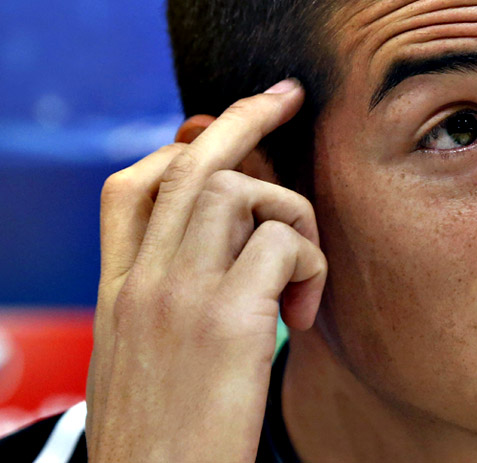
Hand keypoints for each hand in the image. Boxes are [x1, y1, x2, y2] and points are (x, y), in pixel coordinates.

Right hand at [85, 80, 326, 461]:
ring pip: (242, 191)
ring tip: (303, 272)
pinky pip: (285, 245)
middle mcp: (144, 282)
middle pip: (193, 166)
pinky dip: (311, 266)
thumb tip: (217, 266)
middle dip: (244, 117)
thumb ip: (166, 305)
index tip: (217, 130)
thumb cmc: (162, 440)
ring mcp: (182, 296)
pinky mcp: (229, 322)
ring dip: (292, 213)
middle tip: (286, 95)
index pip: (131, 187)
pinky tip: (304, 318)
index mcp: (119, 292)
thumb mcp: (140, 362)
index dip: (178, 147)